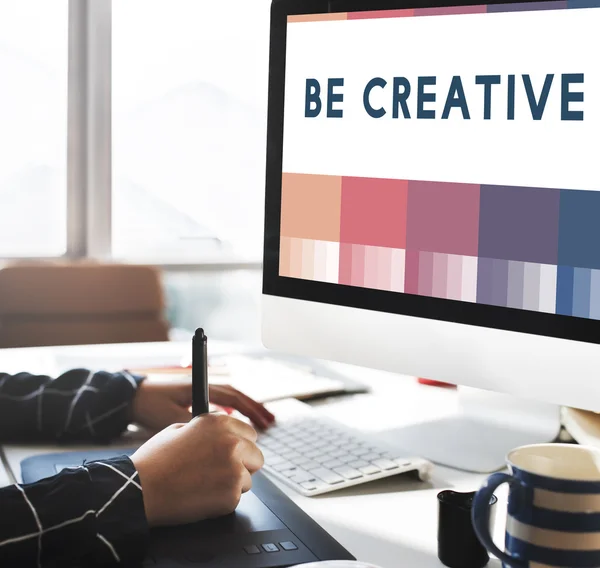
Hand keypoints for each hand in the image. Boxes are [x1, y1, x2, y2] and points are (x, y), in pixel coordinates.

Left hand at [130, 377, 274, 431]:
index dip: (251, 408)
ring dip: (246, 411)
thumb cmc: (149, 406)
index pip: (233, 397)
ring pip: (230, 400)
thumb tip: (219, 439)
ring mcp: (198, 394)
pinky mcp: (193, 402)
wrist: (129, 398)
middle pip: (236, 397)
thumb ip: (196, 427)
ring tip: (261, 422)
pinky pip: (220, 405)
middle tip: (271, 421)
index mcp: (200, 390)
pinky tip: (237, 426)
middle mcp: (202, 389)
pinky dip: (233, 414)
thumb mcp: (172, 419)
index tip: (264, 420)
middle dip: (255, 409)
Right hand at [131, 414, 263, 525]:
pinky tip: (202, 496)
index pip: (250, 433)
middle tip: (219, 472)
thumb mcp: (179, 428)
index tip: (232, 453)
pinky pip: (236, 498)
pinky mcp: (232, 493)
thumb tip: (223, 433)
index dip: (240, 445)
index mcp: (220, 423)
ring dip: (232, 484)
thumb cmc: (155, 461)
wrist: (141, 489)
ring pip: (248, 478)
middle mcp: (232, 442)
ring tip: (205, 485)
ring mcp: (234, 468)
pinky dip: (223, 501)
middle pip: (256, 456)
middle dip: (242, 464)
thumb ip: (207, 429)